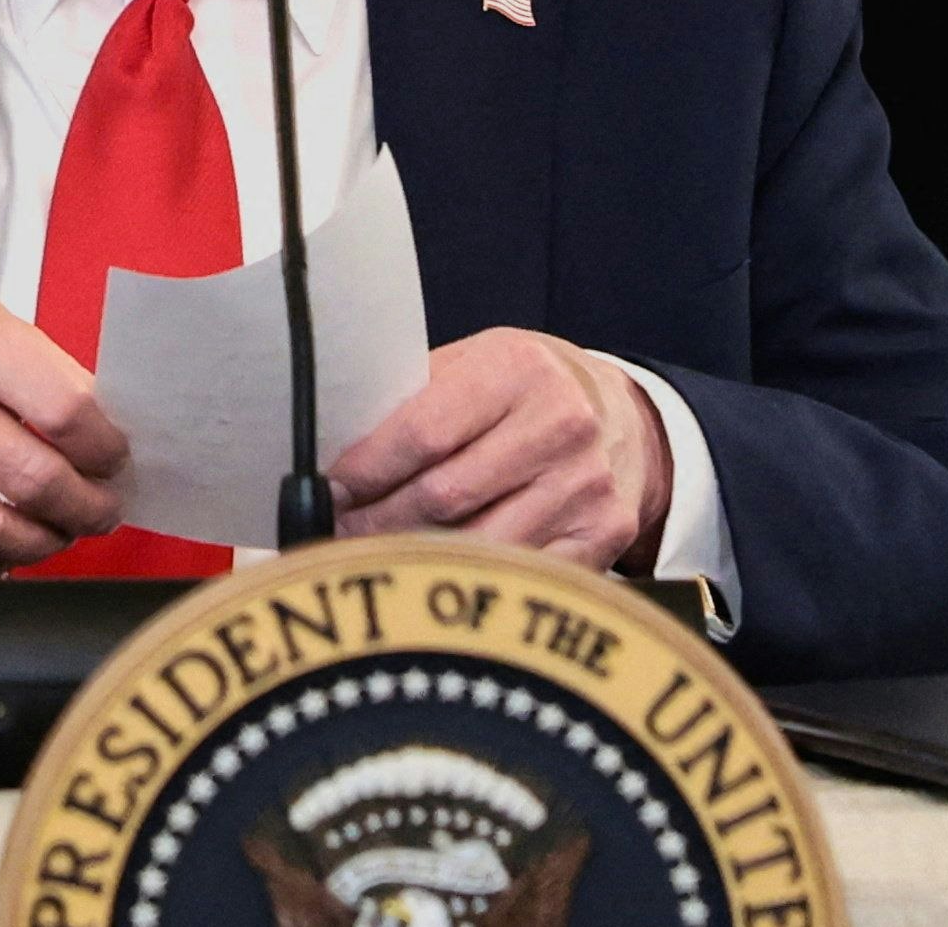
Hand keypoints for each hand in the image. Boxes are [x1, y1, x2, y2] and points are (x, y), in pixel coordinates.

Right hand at [0, 286, 128, 578]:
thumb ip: (42, 372)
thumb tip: (109, 435)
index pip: (64, 409)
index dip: (105, 449)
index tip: (114, 462)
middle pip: (31, 479)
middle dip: (84, 508)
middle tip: (99, 510)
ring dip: (40, 545)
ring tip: (56, 533)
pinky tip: (2, 553)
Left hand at [328, 328, 673, 571]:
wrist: (620, 416)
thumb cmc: (521, 392)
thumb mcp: (471, 367)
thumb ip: (410, 402)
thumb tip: (331, 455)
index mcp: (517, 369)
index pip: (422, 433)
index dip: (365, 470)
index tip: (327, 490)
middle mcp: (561, 425)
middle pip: (442, 497)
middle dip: (376, 520)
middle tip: (338, 531)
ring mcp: (586, 486)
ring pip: (475, 545)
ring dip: (413, 557)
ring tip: (373, 554)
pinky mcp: (603, 535)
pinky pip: (516, 574)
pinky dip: (467, 580)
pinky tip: (434, 575)